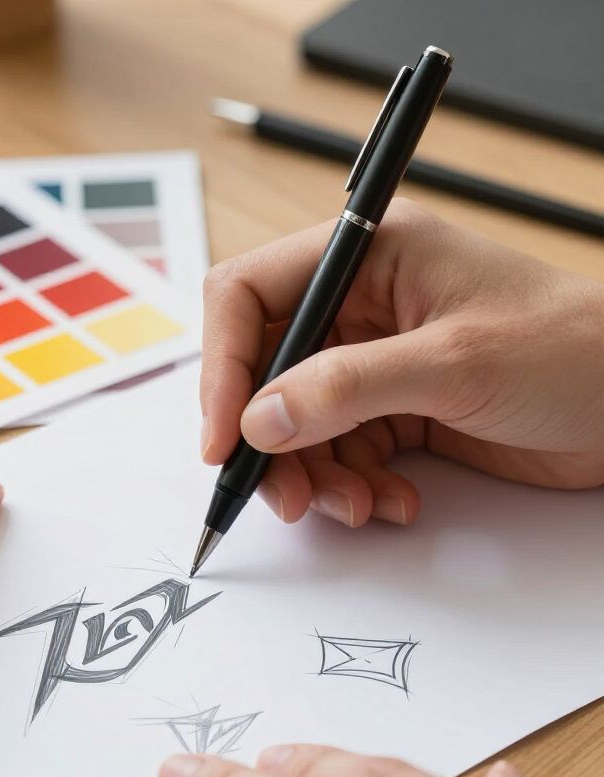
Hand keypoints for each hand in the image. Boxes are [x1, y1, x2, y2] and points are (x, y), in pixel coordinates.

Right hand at [201, 199, 603, 526]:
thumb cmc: (575, 349)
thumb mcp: (454, 362)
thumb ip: (346, 389)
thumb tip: (259, 421)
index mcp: (366, 257)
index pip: (247, 297)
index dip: (222, 366)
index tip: (222, 437)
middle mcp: (358, 307)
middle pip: (263, 373)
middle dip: (267, 440)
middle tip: (285, 495)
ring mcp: (372, 363)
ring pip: (293, 425)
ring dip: (311, 476)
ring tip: (354, 506)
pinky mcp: (391, 411)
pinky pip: (336, 455)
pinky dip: (351, 488)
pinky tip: (393, 500)